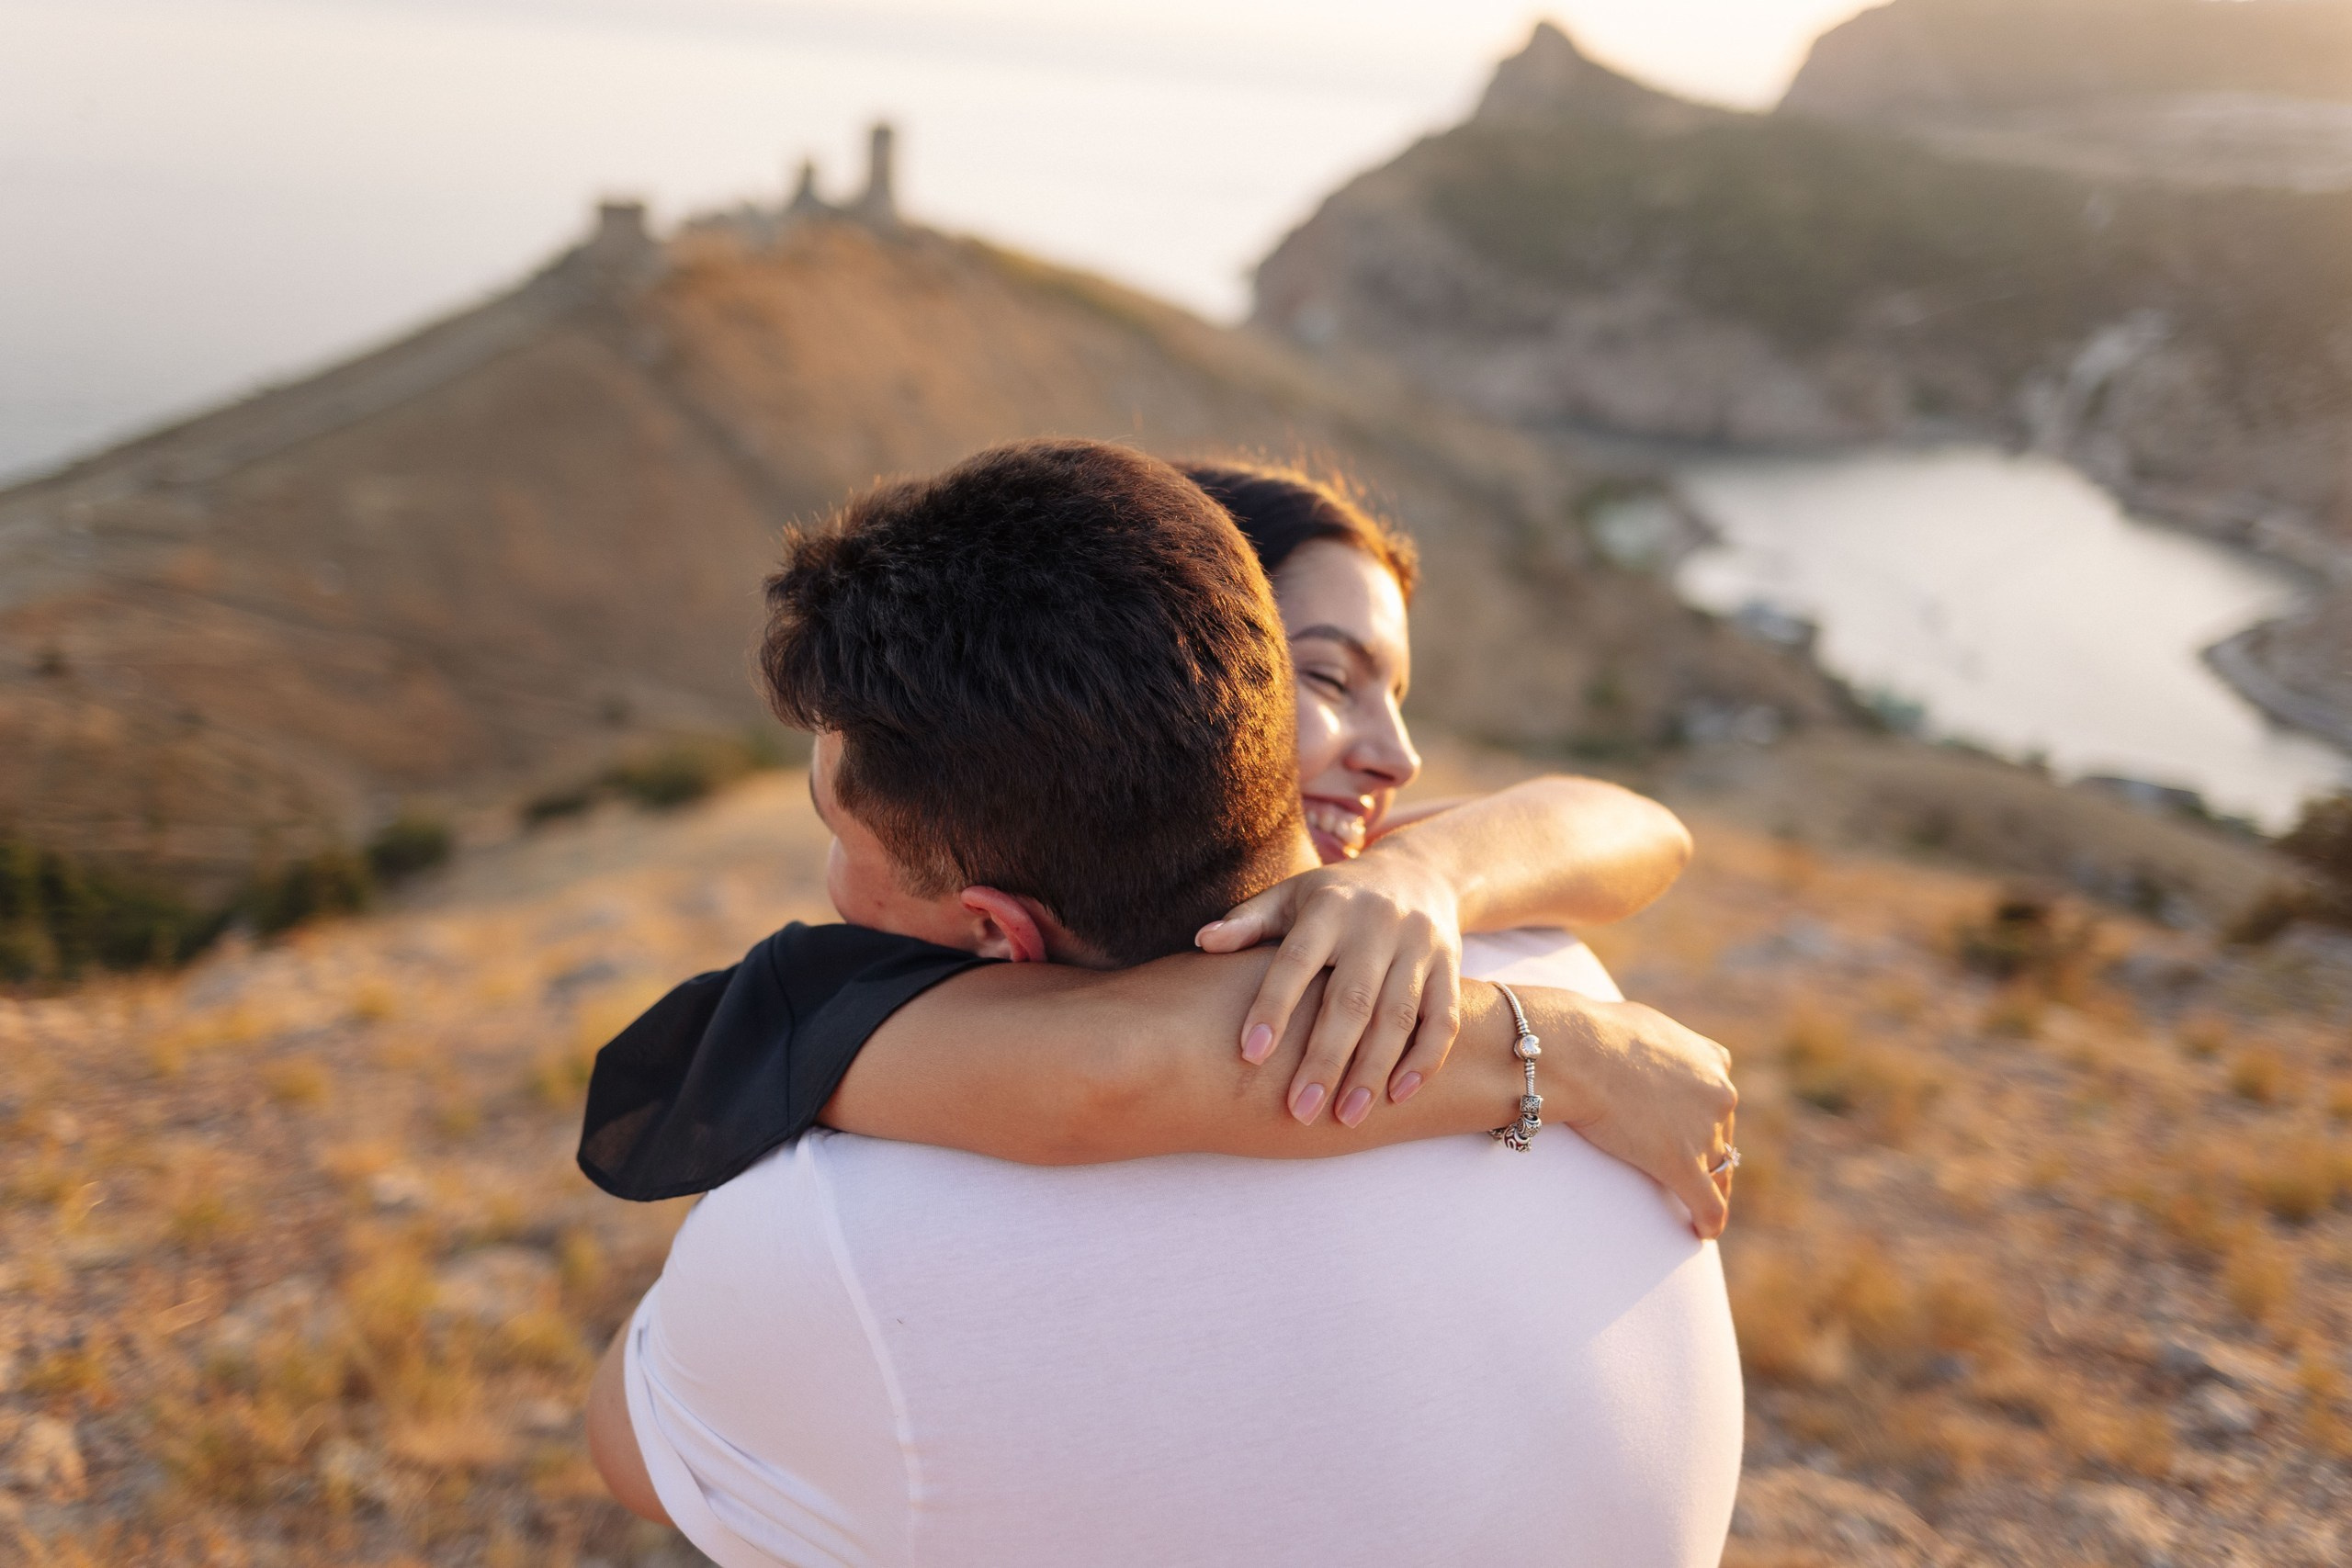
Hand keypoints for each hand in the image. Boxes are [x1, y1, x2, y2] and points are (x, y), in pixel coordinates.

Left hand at [1196, 844, 1463, 1129]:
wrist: (1419, 872)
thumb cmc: (1335, 897)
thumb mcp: (1291, 897)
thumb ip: (1249, 921)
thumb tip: (1202, 942)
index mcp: (1328, 908)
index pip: (1297, 961)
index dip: (1274, 1006)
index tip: (1250, 1054)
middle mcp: (1377, 925)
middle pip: (1351, 1000)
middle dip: (1325, 1059)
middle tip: (1299, 1111)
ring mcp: (1419, 947)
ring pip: (1398, 1017)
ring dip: (1372, 1071)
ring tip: (1345, 1118)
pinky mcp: (1450, 967)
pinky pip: (1442, 1020)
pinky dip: (1423, 1061)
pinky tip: (1396, 1097)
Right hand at [1530, 992, 1738, 1238]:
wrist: (1577, 1051)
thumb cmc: (1595, 1032)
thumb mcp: (1642, 1024)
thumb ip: (1659, 1042)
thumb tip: (1644, 1043)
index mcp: (1712, 1060)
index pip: (1719, 1099)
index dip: (1707, 1119)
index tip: (1694, 1132)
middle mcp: (1718, 1095)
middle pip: (1722, 1136)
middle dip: (1708, 1153)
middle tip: (1692, 1171)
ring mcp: (1703, 1131)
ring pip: (1717, 1171)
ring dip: (1708, 1187)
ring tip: (1696, 1208)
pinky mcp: (1681, 1163)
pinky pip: (1708, 1203)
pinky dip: (1709, 1220)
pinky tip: (1702, 1232)